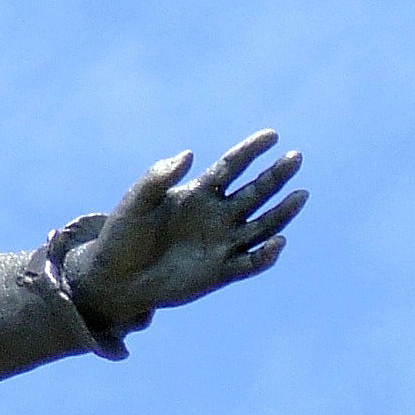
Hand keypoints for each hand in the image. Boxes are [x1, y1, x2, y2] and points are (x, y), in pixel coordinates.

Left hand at [65, 131, 305, 333]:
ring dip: (282, 212)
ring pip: (261, 225)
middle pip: (255, 191)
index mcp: (199, 193)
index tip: (272, 135)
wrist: (114, 279)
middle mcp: (217, 215)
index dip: (252, 150)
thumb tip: (188, 154)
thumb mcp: (136, 203)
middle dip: (276, 175)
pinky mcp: (220, 272)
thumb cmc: (122, 237)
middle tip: (296, 157)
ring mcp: (222, 243)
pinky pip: (249, 263)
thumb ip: (158, 176)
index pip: (232, 166)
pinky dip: (265, 255)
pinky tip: (277, 242)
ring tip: (300, 194)